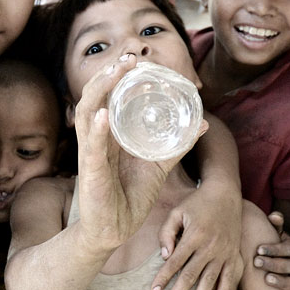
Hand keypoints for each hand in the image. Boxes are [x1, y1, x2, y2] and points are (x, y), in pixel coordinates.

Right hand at [75, 53, 207, 250]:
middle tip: (128, 58)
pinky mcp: (91, 174)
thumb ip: (176, 145)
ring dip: (99, 90)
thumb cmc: (131, 196)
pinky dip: (96, 130)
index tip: (134, 60)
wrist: (114, 231)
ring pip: (87, 114)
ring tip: (116, 71)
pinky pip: (90, 148)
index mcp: (108, 134)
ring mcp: (91, 155)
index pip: (106, 96)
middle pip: (93, 97)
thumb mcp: (158, 165)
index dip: (115, 75)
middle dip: (108, 74)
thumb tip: (202, 123)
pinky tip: (103, 114)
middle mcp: (95, 139)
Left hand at [152, 182, 242, 289]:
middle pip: (190, 276)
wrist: (225, 194)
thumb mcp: (177, 212)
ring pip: (209, 280)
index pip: (175, 262)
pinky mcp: (234, 254)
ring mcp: (224, 252)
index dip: (163, 277)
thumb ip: (167, 233)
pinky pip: (230, 277)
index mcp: (194, 235)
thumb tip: (165, 257)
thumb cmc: (197, 203)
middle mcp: (210, 246)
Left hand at [252, 211, 289, 289]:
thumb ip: (275, 225)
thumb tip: (274, 216)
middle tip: (257, 262)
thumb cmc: (271, 246)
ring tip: (267, 279)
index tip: (258, 250)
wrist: (274, 261)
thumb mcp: (273, 234)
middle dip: (274, 264)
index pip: (289, 247)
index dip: (275, 249)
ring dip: (284, 281)